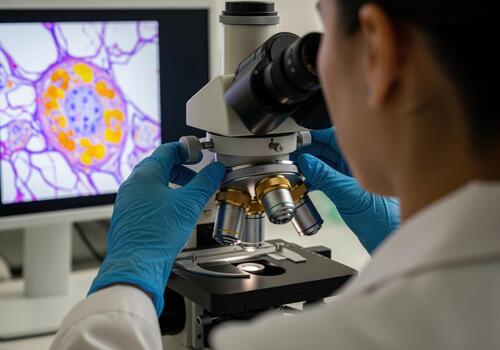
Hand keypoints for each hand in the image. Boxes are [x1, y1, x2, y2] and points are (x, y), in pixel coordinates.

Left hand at [88, 142, 224, 314]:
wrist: (137, 265)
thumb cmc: (156, 235)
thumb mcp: (189, 205)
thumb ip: (205, 183)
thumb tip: (215, 170)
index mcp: (144, 176)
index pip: (166, 151)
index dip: (185, 150)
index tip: (198, 154)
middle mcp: (132, 186)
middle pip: (159, 167)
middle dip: (181, 170)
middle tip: (196, 177)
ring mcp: (128, 202)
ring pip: (153, 185)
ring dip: (173, 185)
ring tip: (188, 197)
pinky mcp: (129, 218)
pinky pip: (147, 200)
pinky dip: (163, 200)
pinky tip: (174, 213)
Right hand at [292, 128, 399, 252]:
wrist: (389, 237)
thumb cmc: (384, 217)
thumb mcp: (348, 194)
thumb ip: (325, 176)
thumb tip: (306, 161)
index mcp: (361, 156)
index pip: (333, 137)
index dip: (314, 137)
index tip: (297, 141)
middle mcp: (354, 164)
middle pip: (324, 149)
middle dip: (306, 152)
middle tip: (290, 156)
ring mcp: (348, 177)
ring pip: (322, 165)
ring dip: (307, 167)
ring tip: (293, 170)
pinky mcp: (343, 191)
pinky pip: (323, 179)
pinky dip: (311, 180)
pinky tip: (302, 184)